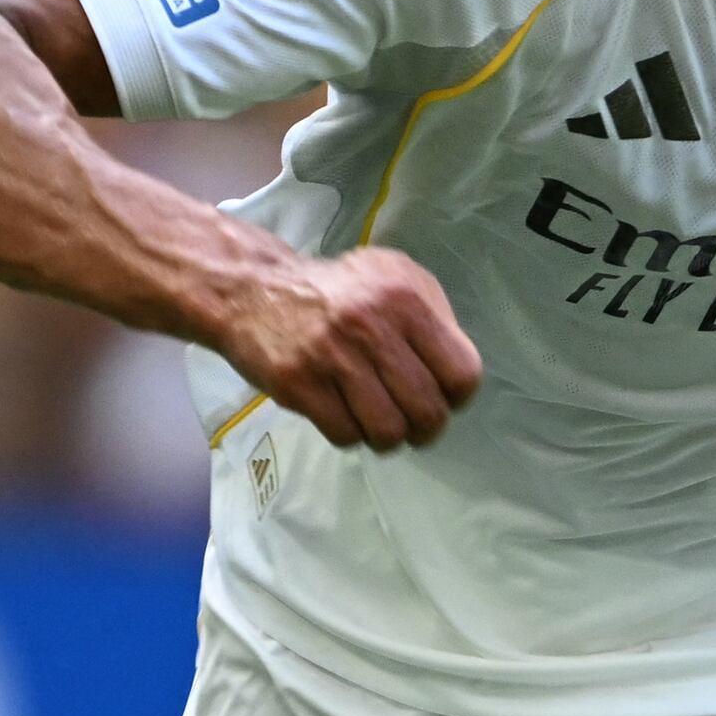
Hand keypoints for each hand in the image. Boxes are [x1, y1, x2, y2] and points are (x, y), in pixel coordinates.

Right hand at [216, 247, 480, 452]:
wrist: (253, 291)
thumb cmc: (336, 291)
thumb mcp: (392, 278)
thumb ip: (432, 316)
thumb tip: (455, 376)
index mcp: (406, 298)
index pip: (461, 373)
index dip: (456, 398)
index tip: (441, 397)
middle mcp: (373, 326)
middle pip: (427, 411)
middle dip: (425, 429)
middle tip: (412, 424)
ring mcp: (333, 357)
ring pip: (387, 431)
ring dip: (386, 437)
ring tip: (377, 423)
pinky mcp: (299, 384)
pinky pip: (346, 435)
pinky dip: (350, 434)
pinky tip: (342, 414)